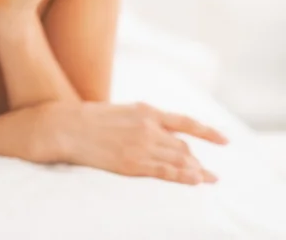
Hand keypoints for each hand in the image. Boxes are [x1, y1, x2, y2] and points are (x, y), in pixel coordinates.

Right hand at [52, 101, 227, 183]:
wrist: (69, 126)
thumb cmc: (93, 119)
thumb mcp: (124, 111)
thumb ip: (144, 120)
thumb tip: (160, 131)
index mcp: (147, 111)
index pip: (185, 122)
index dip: (208, 132)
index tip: (225, 141)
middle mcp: (149, 127)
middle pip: (183, 146)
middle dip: (198, 160)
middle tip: (209, 173)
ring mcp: (141, 145)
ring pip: (178, 159)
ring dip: (195, 170)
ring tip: (207, 179)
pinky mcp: (132, 163)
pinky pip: (165, 172)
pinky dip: (183, 177)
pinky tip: (194, 181)